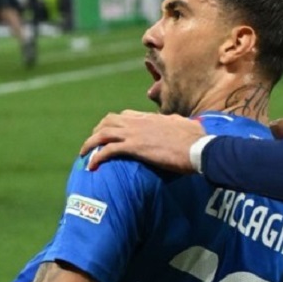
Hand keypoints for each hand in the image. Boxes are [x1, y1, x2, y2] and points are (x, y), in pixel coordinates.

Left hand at [80, 110, 204, 172]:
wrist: (198, 148)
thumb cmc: (196, 139)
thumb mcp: (184, 124)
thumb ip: (176, 122)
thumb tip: (180, 122)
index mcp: (150, 117)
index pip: (124, 115)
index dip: (113, 123)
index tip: (108, 133)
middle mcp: (139, 122)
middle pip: (108, 121)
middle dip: (97, 131)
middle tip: (91, 144)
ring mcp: (135, 133)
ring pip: (103, 133)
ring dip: (90, 143)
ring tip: (84, 154)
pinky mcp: (134, 147)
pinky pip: (108, 150)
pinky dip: (97, 157)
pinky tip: (91, 166)